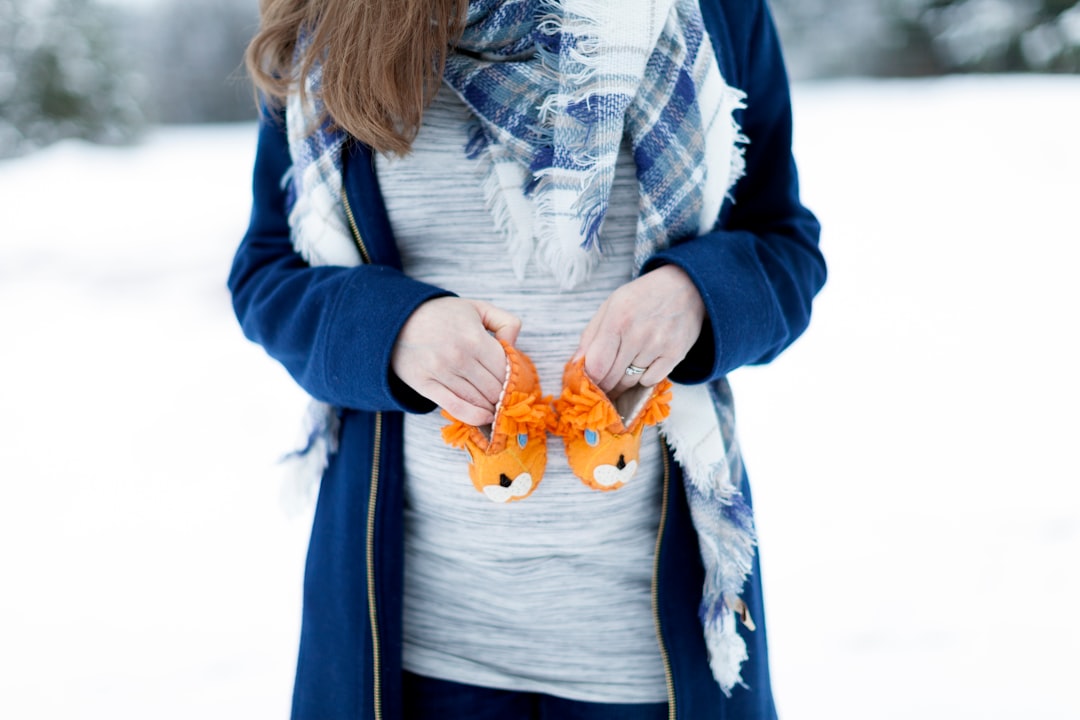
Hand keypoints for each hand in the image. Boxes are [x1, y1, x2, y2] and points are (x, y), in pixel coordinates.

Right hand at [391, 297, 520, 425]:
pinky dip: (474, 416)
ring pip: (478, 400)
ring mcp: (441, 373)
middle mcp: (459, 357)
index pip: (506, 369)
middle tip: (507, 396)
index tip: (515, 382)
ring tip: (497, 406)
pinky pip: (455, 407)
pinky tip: (485, 417)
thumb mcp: (478, 307)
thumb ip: (506, 321)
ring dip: (492, 407)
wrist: (398, 318)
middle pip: (494, 388)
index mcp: (474, 338)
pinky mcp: (426, 386)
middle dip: (504, 395)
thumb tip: (513, 347)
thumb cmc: (442, 314)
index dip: (515, 378)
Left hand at [575, 264, 704, 398]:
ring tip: (622, 371)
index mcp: (617, 319)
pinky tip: (644, 363)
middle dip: (603, 385)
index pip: (596, 365)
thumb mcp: (611, 306)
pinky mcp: (675, 354)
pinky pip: (650, 381)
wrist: (685, 287)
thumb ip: (590, 335)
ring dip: (622, 382)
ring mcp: (658, 345)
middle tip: (601, 386)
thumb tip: (576, 364)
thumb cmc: (642, 297)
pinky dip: (644, 378)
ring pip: (630, 382)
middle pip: (612, 377)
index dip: (589, 379)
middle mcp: (637, 334)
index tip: (588, 382)